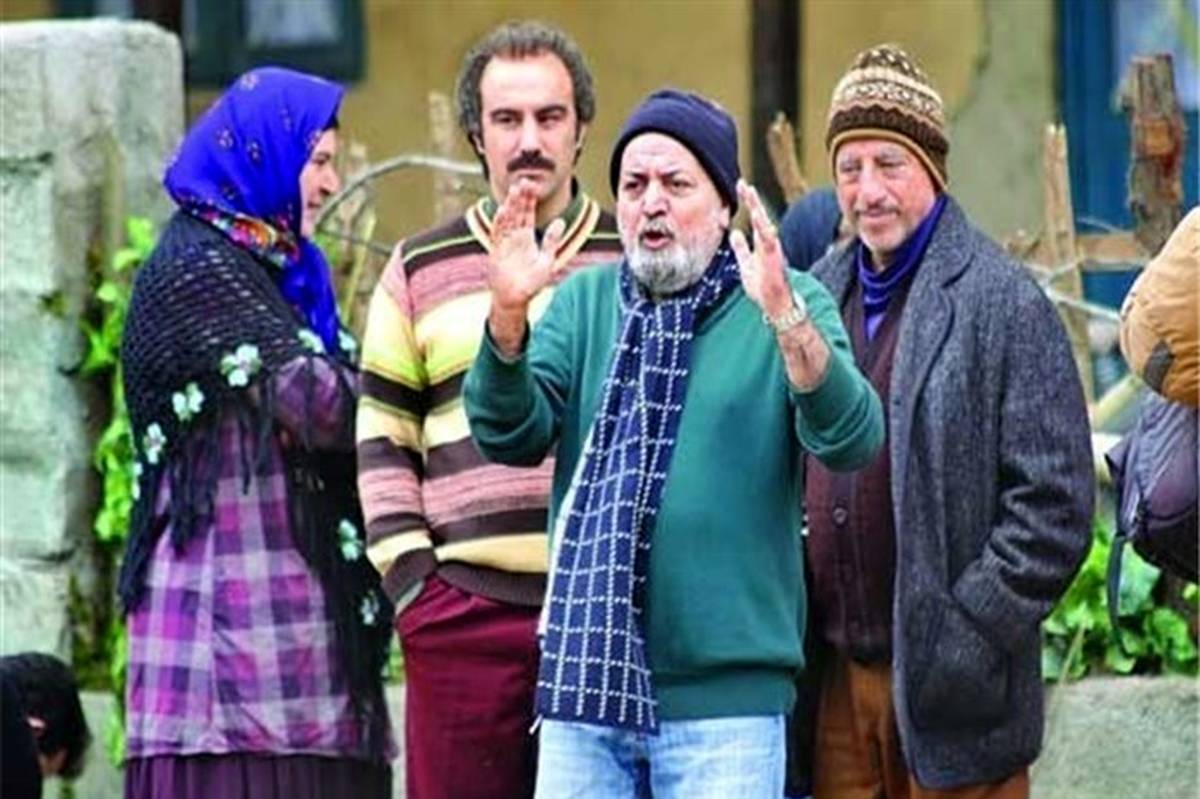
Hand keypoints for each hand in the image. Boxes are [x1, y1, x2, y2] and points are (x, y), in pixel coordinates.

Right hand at [486, 180, 565, 356]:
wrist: (515, 298)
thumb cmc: (531, 282)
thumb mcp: (547, 260)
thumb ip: (552, 241)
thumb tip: (561, 221)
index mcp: (526, 238)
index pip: (528, 214)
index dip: (529, 200)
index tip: (532, 185)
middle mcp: (514, 238)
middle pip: (517, 213)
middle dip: (520, 198)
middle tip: (524, 181)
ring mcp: (504, 243)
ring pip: (507, 220)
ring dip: (510, 206)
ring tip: (514, 191)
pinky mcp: (496, 252)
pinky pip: (498, 235)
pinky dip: (500, 224)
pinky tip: (502, 211)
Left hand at [729, 179, 792, 319]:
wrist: (775, 305)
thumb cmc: (763, 287)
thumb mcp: (746, 265)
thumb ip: (741, 249)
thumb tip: (734, 233)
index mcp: (762, 243)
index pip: (754, 218)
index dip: (748, 202)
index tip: (740, 186)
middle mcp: (768, 243)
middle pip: (759, 217)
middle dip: (752, 200)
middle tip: (743, 183)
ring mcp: (772, 250)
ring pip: (765, 225)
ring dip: (757, 209)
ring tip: (750, 194)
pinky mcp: (774, 259)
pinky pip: (769, 241)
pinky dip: (764, 229)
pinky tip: (757, 217)